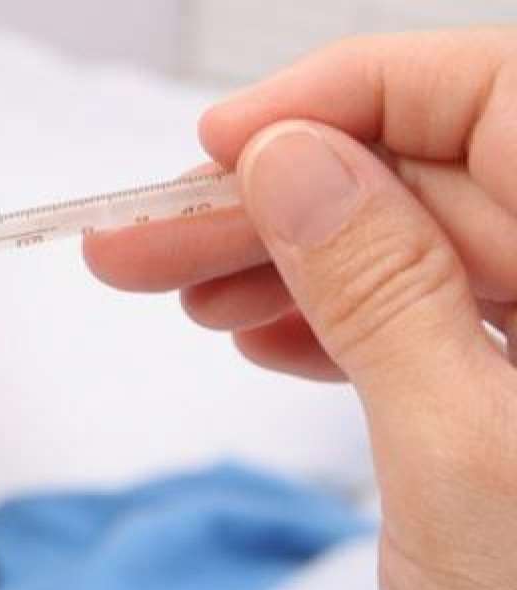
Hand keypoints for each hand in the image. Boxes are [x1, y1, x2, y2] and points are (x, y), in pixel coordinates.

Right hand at [84, 29, 516, 589]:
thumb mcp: (460, 455)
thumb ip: (379, 291)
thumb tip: (292, 162)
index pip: (496, 97)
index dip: (352, 96)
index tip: (232, 140)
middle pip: (424, 183)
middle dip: (273, 204)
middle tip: (144, 235)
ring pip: (406, 253)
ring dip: (282, 265)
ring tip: (174, 291)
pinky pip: (417, 323)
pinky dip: (330, 324)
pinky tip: (259, 334)